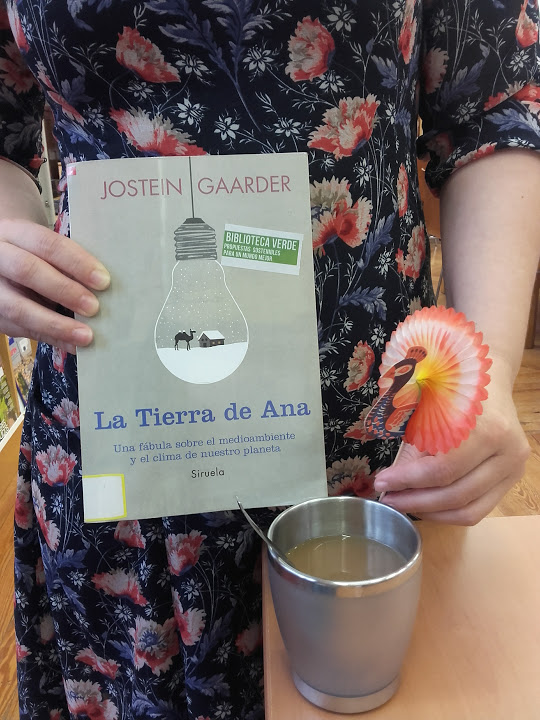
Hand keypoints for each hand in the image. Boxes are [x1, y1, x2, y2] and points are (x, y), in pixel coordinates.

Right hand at [0, 218, 109, 353]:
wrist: (1, 264)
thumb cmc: (33, 256)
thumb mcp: (44, 251)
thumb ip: (66, 265)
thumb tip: (103, 287)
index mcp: (15, 233)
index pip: (46, 243)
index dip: (76, 262)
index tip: (103, 281)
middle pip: (27, 270)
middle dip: (64, 290)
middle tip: (94, 308)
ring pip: (17, 307)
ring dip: (56, 324)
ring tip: (85, 336)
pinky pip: (19, 329)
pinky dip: (50, 337)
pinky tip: (72, 345)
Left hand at [373, 363, 529, 524]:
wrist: (489, 379)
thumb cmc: (453, 392)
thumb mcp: (428, 411)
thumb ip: (412, 450)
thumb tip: (390, 485)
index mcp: (488, 429)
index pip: (443, 469)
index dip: (407, 481)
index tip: (381, 483)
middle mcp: (508, 453)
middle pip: (457, 494)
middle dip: (415, 501)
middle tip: (387, 498)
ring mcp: (514, 469)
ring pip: (470, 510)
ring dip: (430, 512)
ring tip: (402, 504)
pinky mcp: (512, 480)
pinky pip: (479, 510)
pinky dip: (448, 513)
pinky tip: (425, 506)